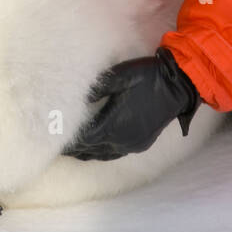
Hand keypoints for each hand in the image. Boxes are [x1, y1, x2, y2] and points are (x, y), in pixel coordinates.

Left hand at [65, 46, 200, 161]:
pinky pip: (115, 153)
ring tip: (73, 150)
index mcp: (113, 125)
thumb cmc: (147, 77)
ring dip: (87, 153)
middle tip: (57, 147)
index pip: (83, 140)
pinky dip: (102, 152)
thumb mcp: (119, 76)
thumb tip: (76, 100)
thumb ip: (96, 89)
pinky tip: (97, 148)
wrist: (178, 86)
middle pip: (90, 151)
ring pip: (102, 155)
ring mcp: (132, 144)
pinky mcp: (141, 143)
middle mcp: (121, 140)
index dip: (67, 142)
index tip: (53, 140)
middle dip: (74, 150)